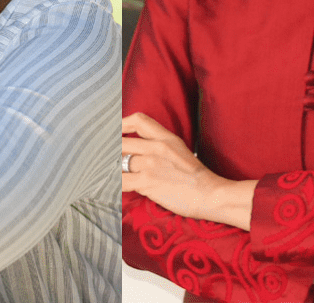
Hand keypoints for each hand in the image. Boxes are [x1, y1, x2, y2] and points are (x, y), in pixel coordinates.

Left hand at [119, 112, 253, 229]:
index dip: (122, 124)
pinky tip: (113, 187)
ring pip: (118, 161)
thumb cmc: (195, 176)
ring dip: (110, 169)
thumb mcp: (180, 150)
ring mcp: (151, 164)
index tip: (115, 133)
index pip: (139, 120)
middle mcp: (157, 147)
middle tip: (104, 159)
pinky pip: (121, 181)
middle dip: (110, 151)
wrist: (209, 194)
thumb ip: (160, 145)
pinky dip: (114, 184)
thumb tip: (137, 149)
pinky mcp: (147, 182)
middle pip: (122, 142)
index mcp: (166, 138)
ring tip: (108, 174)